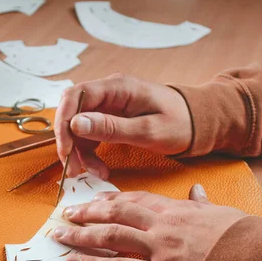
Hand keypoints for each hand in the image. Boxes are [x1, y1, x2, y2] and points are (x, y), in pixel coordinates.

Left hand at [53, 185, 245, 260]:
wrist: (256, 260)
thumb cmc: (243, 236)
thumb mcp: (221, 212)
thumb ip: (202, 202)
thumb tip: (196, 190)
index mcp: (175, 208)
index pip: (136, 199)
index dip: (111, 199)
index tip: (94, 200)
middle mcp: (161, 224)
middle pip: (115, 213)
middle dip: (88, 212)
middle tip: (67, 212)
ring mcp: (157, 247)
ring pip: (109, 236)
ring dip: (80, 235)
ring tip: (60, 234)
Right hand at [54, 73, 192, 179]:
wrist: (198, 122)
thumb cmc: (180, 123)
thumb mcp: (148, 131)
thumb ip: (112, 128)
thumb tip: (76, 123)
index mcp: (118, 87)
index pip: (75, 96)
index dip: (64, 123)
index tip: (66, 150)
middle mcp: (108, 92)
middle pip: (71, 112)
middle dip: (69, 141)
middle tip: (74, 169)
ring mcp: (108, 105)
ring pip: (78, 126)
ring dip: (79, 152)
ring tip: (93, 173)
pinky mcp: (109, 118)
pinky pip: (89, 134)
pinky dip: (89, 153)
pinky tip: (99, 168)